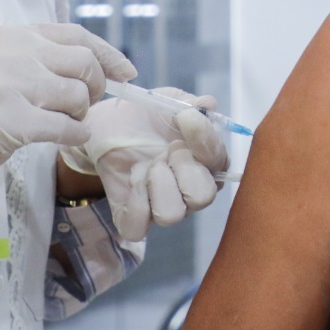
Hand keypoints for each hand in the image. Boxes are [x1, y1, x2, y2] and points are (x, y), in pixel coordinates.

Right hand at [0, 23, 134, 219]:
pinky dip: (74, 135)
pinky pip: (66, 126)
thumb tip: (101, 68)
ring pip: (78, 95)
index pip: (75, 34)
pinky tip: (64, 138)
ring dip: (80, 115)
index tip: (126, 73)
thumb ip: (43, 61)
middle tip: (83, 107)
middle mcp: (12, 52)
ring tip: (62, 123)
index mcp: (13, 35)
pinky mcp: (10, 119)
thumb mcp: (3, 68)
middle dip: (94, 88)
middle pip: (83, 63)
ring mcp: (9, 84)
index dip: (108, 54)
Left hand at [62, 87, 229, 240]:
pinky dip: (135, 201)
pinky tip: (134, 177)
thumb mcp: (170, 101)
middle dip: (183, 167)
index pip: (220, 164)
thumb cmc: (147, 116)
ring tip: (147, 165)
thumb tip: (207, 104)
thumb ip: (191, 104)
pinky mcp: (132, 218)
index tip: (184, 117)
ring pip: (171, 215)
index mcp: (207, 164)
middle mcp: (190, 191)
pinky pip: (137, 228)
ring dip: (158, 183)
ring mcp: (162, 207)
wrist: (109, 125)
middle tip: (166, 149)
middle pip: (202, 197)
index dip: (204, 140)